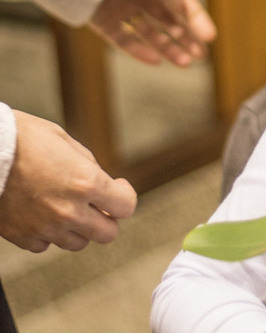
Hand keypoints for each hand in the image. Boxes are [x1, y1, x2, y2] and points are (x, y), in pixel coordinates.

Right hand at [0, 111, 136, 251]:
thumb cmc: (22, 138)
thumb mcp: (66, 142)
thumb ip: (89, 167)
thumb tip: (103, 184)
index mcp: (86, 183)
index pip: (126, 207)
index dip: (124, 196)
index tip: (116, 188)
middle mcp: (69, 211)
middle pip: (107, 234)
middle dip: (107, 218)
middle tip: (97, 204)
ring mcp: (44, 227)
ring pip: (77, 243)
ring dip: (78, 228)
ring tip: (66, 208)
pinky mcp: (20, 236)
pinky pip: (44, 246)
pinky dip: (47, 234)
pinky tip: (41, 215)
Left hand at [88, 0, 215, 65]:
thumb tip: (191, 14)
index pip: (182, 4)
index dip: (197, 21)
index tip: (209, 38)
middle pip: (169, 21)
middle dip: (186, 38)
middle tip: (200, 56)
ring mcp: (122, 10)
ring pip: (150, 34)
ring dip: (168, 48)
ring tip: (184, 63)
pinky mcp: (104, 22)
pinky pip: (125, 40)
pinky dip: (140, 51)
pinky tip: (156, 61)